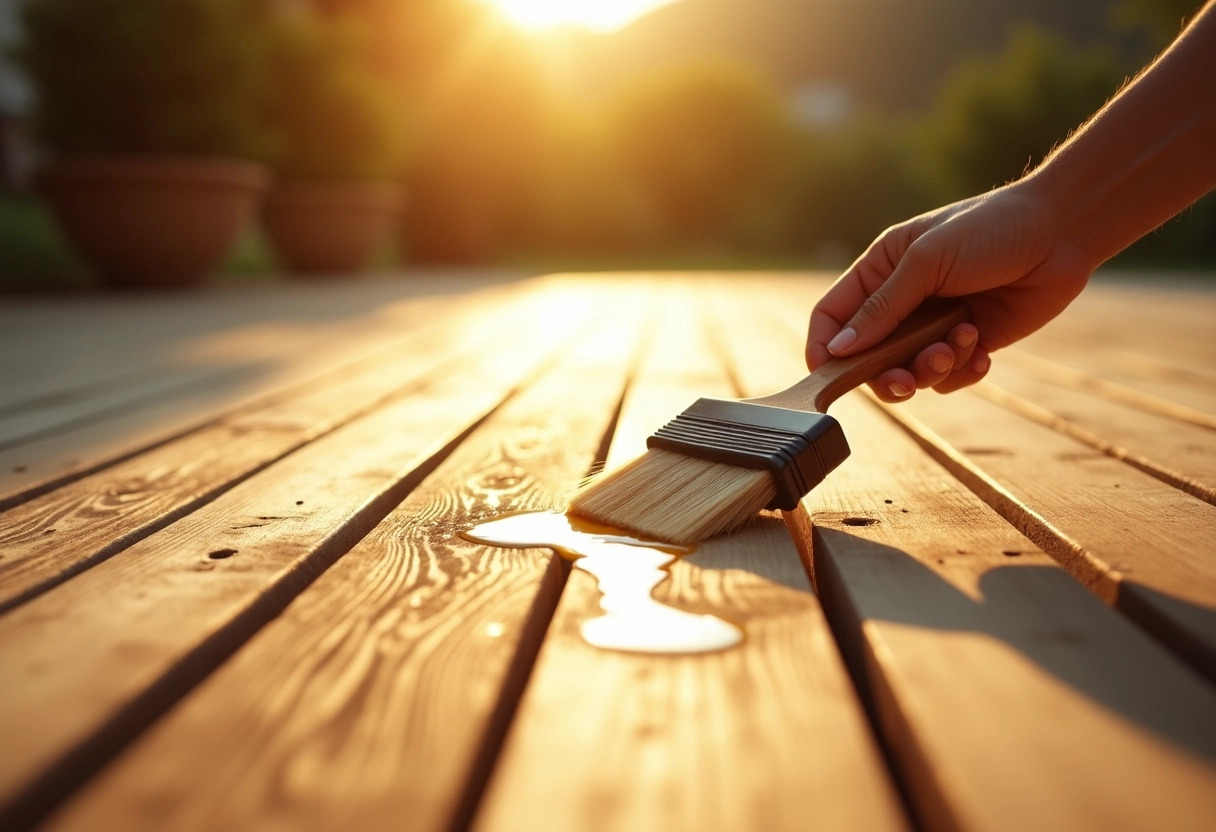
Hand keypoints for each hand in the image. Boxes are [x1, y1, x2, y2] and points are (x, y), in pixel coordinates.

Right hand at [806, 181, 1094, 401]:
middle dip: (886, 374)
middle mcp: (903, 301)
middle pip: (868, 356)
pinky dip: (962, 371)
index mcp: (881, 270)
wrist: (1062, 232)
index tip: (827, 376)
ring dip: (931, 368)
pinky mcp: (968, 342)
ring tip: (958, 345)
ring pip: (909, 371)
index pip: (833, 315)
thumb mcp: (927, 262)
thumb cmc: (990, 230)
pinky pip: (948, 376)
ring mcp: (935, 324)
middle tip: (906, 381)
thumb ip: (882, 308)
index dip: (823, 346)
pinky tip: (982, 352)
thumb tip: (839, 349)